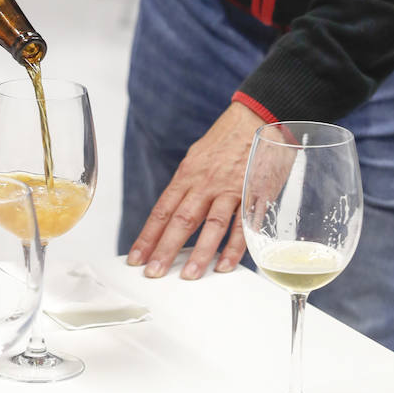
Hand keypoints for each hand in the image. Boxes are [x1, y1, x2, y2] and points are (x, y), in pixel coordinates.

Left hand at [125, 100, 262, 279]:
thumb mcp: (199, 156)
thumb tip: (173, 209)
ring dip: (200, 253)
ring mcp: (230, 188)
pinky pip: (243, 224)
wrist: (257, 116)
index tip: (136, 257)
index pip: (162, 210)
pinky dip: (234, 247)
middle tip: (153, 273)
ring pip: (212, 225)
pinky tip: (224, 265)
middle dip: (165, 249)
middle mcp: (205, 182)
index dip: (148, 236)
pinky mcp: (254, 193)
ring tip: (188, 276)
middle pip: (181, 219)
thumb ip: (188, 184)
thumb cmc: (227, 138)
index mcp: (188, 174)